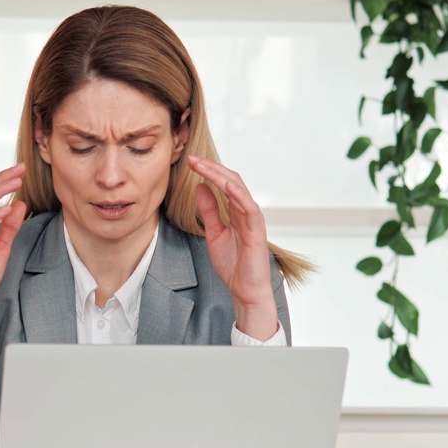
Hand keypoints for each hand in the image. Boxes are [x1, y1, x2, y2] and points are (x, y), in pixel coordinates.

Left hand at [186, 155, 278, 340]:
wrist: (245, 290)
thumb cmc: (234, 264)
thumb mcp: (214, 233)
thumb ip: (209, 210)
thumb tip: (200, 187)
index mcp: (238, 210)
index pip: (224, 182)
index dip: (208, 170)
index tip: (190, 162)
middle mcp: (247, 210)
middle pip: (231, 179)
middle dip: (211, 167)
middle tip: (192, 158)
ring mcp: (253, 219)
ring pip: (239, 188)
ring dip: (219, 175)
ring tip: (201, 166)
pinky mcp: (257, 230)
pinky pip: (249, 207)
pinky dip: (237, 193)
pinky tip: (224, 184)